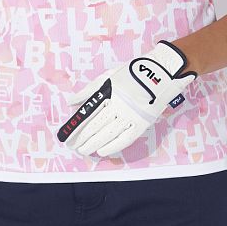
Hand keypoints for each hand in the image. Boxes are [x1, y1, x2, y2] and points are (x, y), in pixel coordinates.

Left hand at [56, 40, 196, 156]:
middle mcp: (119, 105)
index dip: (76, 126)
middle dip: (83, 138)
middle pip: (96, 126)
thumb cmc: (131, 74)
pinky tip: (102, 151)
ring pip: (109, 134)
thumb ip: (89, 90)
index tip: (67, 135)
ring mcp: (131, 115)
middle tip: (73, 146)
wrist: (159, 75)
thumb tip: (71, 103)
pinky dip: (113, 147)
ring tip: (84, 150)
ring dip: (94, 144)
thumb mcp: (108, 76)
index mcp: (109, 92)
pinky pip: (125, 139)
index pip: (88, 113)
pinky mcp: (142, 123)